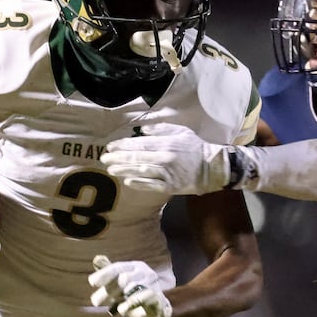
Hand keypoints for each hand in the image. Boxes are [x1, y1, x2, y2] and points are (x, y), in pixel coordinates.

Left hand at [89, 255, 171, 316]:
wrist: (157, 310)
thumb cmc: (135, 293)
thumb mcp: (119, 283)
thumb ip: (109, 272)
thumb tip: (96, 258)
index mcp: (134, 266)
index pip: (117, 267)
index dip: (104, 274)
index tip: (92, 282)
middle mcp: (144, 272)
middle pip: (123, 278)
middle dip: (108, 290)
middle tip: (95, 302)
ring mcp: (152, 283)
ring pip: (132, 286)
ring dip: (119, 297)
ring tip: (109, 306)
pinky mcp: (157, 296)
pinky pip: (143, 298)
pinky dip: (130, 304)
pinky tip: (121, 310)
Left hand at [101, 122, 231, 195]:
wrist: (212, 167)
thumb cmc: (195, 147)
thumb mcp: (180, 131)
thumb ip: (161, 129)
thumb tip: (141, 130)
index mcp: (166, 143)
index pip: (139, 144)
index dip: (123, 146)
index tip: (110, 147)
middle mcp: (164, 158)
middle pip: (137, 158)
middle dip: (118, 159)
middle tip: (104, 159)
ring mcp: (167, 174)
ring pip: (141, 172)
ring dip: (124, 171)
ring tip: (111, 170)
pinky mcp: (170, 186)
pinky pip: (151, 186)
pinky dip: (138, 184)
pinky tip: (127, 182)